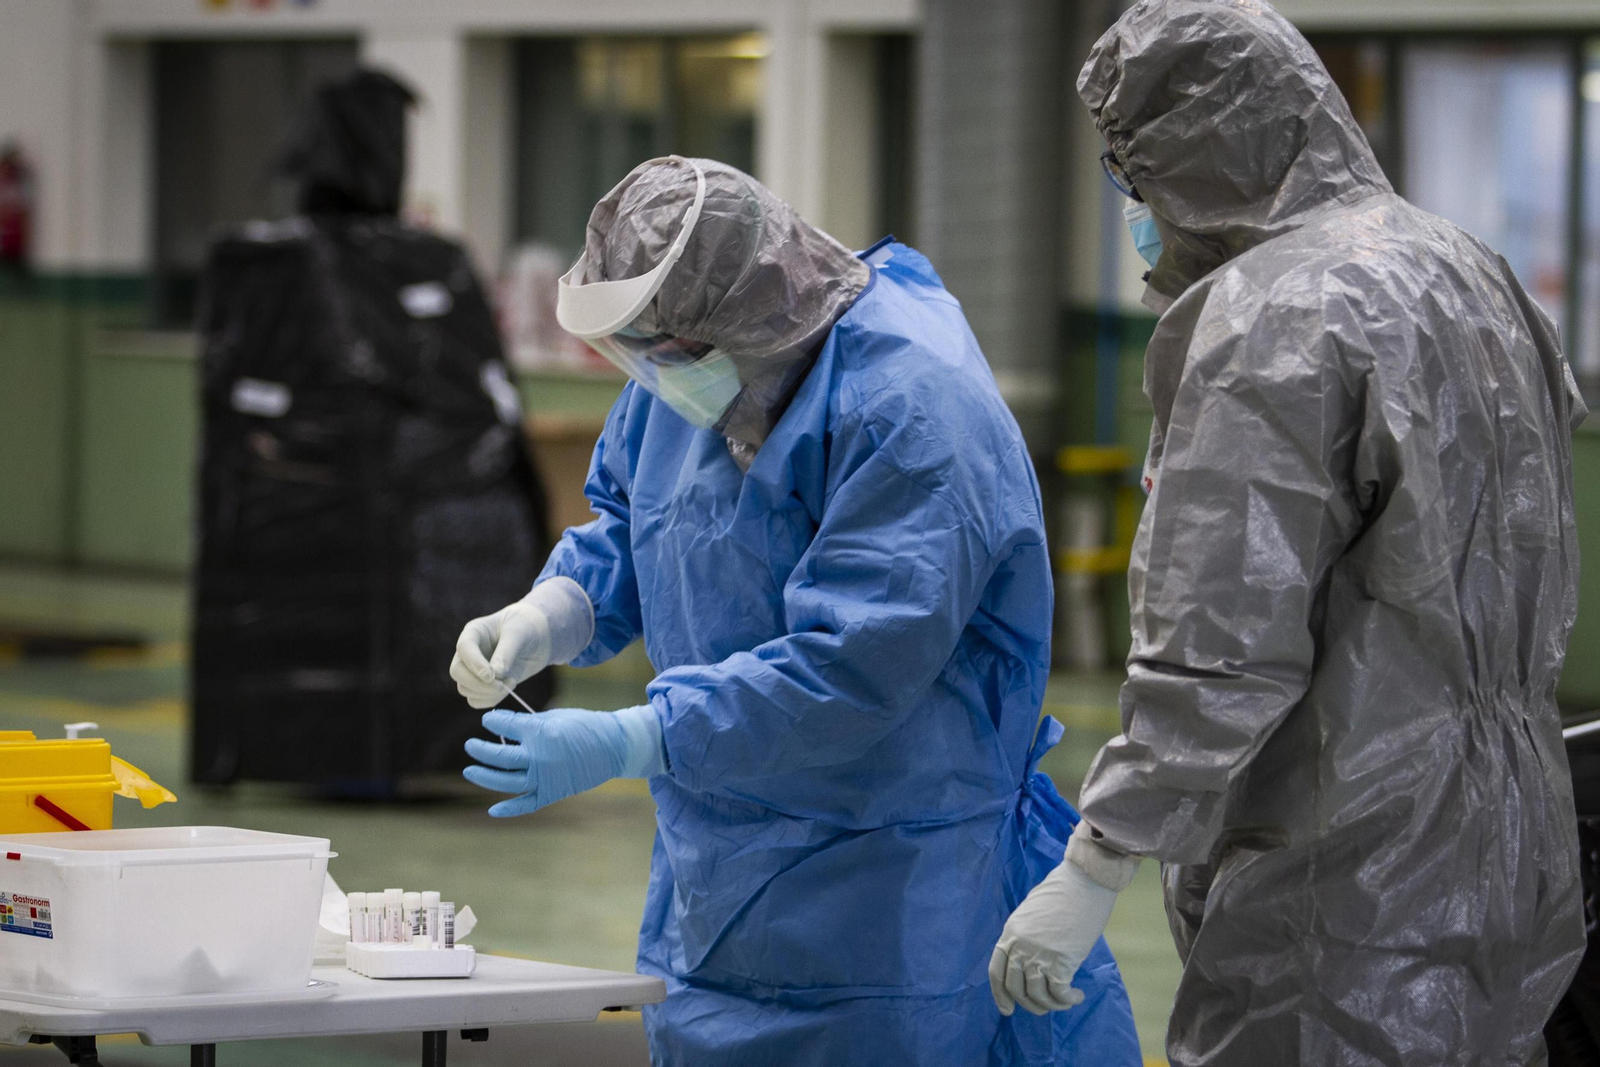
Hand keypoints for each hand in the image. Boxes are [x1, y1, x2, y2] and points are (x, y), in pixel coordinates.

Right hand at [450, 579, 593, 708]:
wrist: (537, 637)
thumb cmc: (527, 627)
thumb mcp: (519, 633)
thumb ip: (507, 652)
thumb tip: (496, 675)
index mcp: (474, 632)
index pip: (464, 648)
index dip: (474, 664)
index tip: (491, 676)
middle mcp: (469, 652)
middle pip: (457, 672)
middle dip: (478, 684)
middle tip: (502, 685)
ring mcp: (474, 669)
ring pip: (465, 689)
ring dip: (487, 693)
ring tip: (511, 682)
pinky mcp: (483, 684)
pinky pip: (476, 700)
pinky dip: (490, 700)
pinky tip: (508, 689)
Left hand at [463, 705, 664, 816]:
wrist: (614, 746)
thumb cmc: (585, 725)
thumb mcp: (555, 716)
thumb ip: (529, 723)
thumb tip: (506, 727)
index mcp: (540, 733)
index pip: (505, 727)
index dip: (493, 722)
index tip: (487, 721)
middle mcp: (539, 757)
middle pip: (500, 756)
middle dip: (480, 750)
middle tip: (470, 745)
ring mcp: (545, 778)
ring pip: (506, 781)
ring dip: (485, 776)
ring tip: (470, 769)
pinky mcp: (552, 793)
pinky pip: (527, 804)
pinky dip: (509, 809)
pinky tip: (493, 810)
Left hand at [989, 855, 1119, 1015]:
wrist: (1084, 882)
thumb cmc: (1063, 892)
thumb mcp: (1031, 912)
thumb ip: (1025, 935)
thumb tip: (1031, 960)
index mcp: (1010, 932)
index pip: (996, 972)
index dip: (1000, 995)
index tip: (1007, 1010)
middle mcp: (1020, 946)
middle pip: (1016, 988)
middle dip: (1029, 1004)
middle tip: (1043, 1007)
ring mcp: (1039, 954)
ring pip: (1037, 995)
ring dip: (1050, 1005)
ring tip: (1065, 1001)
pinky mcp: (1061, 961)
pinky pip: (1059, 994)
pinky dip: (1068, 1000)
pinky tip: (1077, 996)